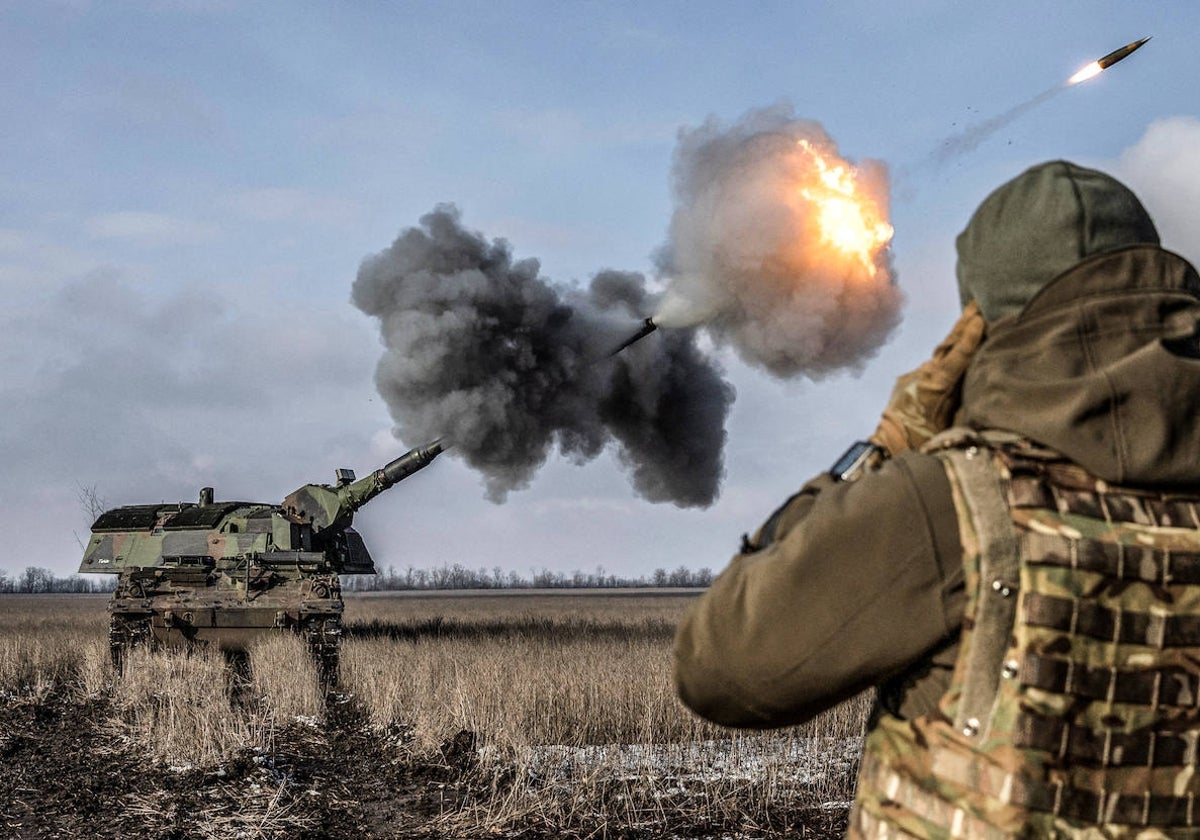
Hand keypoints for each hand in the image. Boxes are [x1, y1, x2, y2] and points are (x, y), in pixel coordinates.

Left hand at [870, 301, 984, 455]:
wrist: (887, 446)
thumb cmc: (920, 443)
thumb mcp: (946, 428)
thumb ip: (964, 406)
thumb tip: (982, 387)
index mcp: (933, 386)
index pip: (955, 357)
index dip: (968, 338)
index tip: (979, 319)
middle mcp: (923, 375)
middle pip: (947, 346)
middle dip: (964, 324)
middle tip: (978, 302)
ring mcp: (914, 375)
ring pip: (941, 354)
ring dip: (957, 337)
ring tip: (974, 317)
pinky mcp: (909, 379)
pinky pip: (933, 365)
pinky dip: (947, 355)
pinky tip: (957, 348)